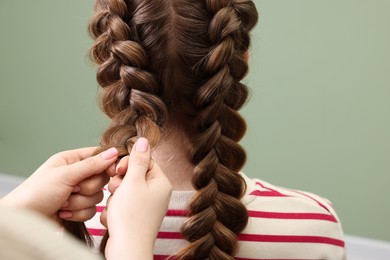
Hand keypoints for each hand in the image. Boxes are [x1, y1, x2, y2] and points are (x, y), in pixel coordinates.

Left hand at [0, 147, 117, 221]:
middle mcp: (76, 175)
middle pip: (101, 179)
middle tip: (72, 189)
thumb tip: (113, 153)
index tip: (112, 172)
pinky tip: (63, 212)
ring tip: (62, 203)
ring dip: (80, 203)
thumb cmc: (36, 193)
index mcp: (71, 160)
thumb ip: (91, 165)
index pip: (99, 156)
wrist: (24, 220)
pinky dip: (77, 213)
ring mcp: (77, 192)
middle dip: (87, 188)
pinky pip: (91, 211)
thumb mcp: (65, 175)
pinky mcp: (77, 208)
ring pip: (97, 196)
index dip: (108, 164)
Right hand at [102, 138, 171, 259]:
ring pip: (123, 191)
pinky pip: (121, 206)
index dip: (128, 163)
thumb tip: (144, 140)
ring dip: (115, 198)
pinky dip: (115, 211)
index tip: (118, 170)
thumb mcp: (133, 182)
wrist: (126, 250)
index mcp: (160, 183)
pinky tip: (115, 220)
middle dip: (119, 183)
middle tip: (117, 191)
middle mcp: (156, 194)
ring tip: (116, 209)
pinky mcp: (135, 217)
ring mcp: (146, 207)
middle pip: (133, 175)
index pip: (145, 161)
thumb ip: (137, 160)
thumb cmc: (131, 216)